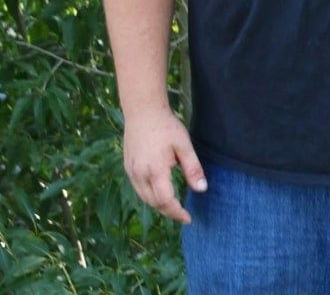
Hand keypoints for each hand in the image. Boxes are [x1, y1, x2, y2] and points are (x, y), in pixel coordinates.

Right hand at [123, 106, 206, 223]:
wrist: (143, 111)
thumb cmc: (166, 126)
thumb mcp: (184, 145)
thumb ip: (193, 168)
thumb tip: (202, 189)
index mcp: (155, 171)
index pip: (165, 201)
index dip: (177, 212)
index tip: (188, 218)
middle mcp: (140, 175)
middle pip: (154, 203)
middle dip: (168, 211)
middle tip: (183, 213)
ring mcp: (131, 172)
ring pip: (144, 197)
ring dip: (158, 204)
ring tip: (173, 205)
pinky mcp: (128, 167)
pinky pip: (138, 188)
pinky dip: (149, 195)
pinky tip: (159, 191)